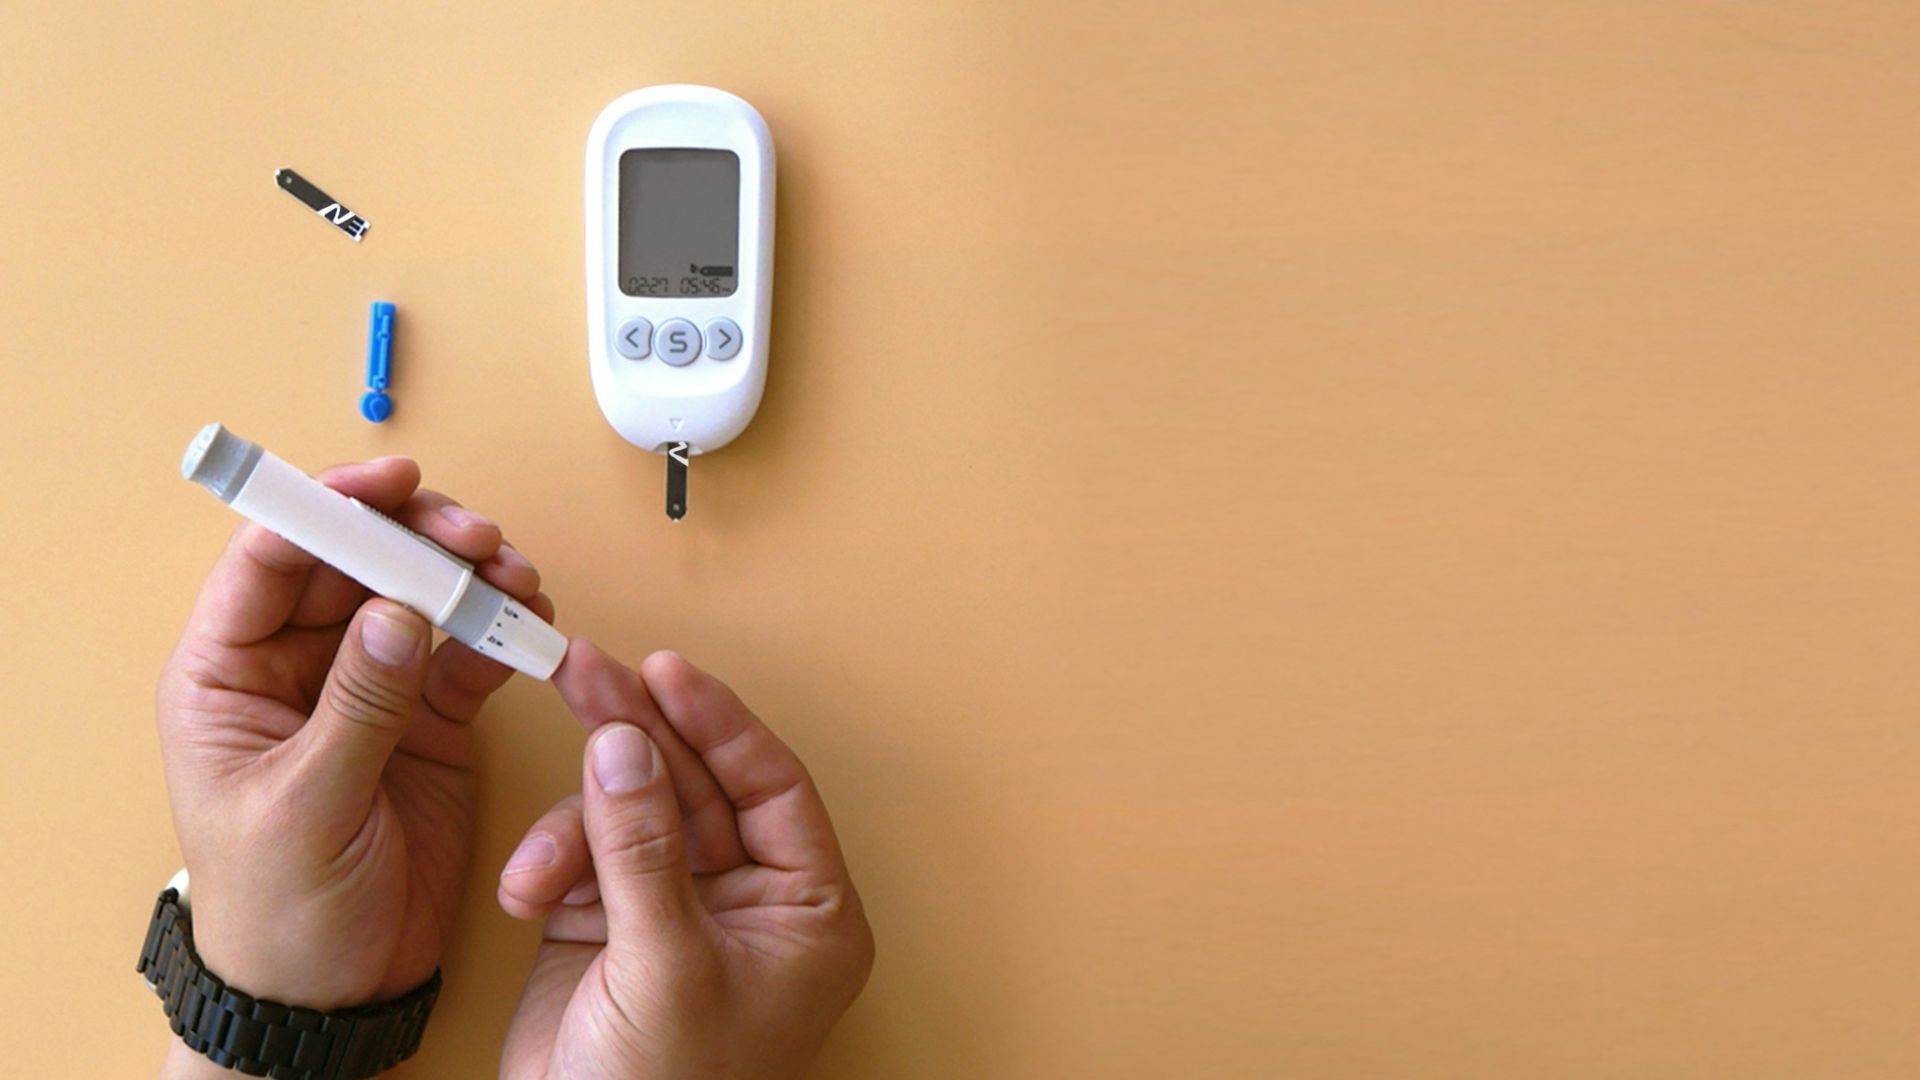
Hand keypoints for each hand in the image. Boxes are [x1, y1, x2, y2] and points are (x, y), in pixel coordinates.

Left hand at [154, 458, 551, 1037]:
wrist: (335, 992)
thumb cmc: (280, 910)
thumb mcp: (307, 807)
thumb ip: (356, 706)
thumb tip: (399, 613)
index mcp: (229, 677)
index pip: (269, 561)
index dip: (326, 509)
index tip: (389, 484)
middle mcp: (298, 667)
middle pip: (356, 561)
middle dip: (419, 538)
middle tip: (477, 539)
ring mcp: (369, 687)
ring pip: (420, 594)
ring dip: (471, 577)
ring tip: (517, 581)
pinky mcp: (429, 717)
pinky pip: (468, 649)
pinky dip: (503, 629)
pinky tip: (529, 624)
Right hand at [495, 643, 874, 1079]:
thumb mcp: (665, 964)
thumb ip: (644, 846)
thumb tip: (627, 743)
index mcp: (805, 911)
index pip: (771, 784)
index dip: (718, 721)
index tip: (665, 671)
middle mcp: (748, 901)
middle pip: (696, 783)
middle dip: (637, 735)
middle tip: (585, 672)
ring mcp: (677, 908)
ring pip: (630, 813)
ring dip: (578, 823)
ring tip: (543, 865)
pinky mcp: (611, 922)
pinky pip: (584, 855)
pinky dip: (551, 865)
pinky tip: (531, 893)